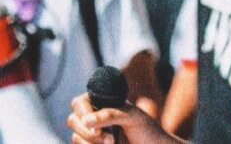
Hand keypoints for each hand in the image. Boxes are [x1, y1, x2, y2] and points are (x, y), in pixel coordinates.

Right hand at [68, 93, 189, 143]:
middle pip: (73, 120)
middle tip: (109, 138)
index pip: (79, 102)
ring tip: (112, 143)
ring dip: (90, 142)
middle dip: (87, 131)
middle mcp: (94, 116)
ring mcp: (92, 134)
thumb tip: (86, 120)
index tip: (93, 124)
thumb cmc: (145, 128)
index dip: (82, 112)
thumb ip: (110, 114)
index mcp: (102, 102)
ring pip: (75, 137)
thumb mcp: (131, 116)